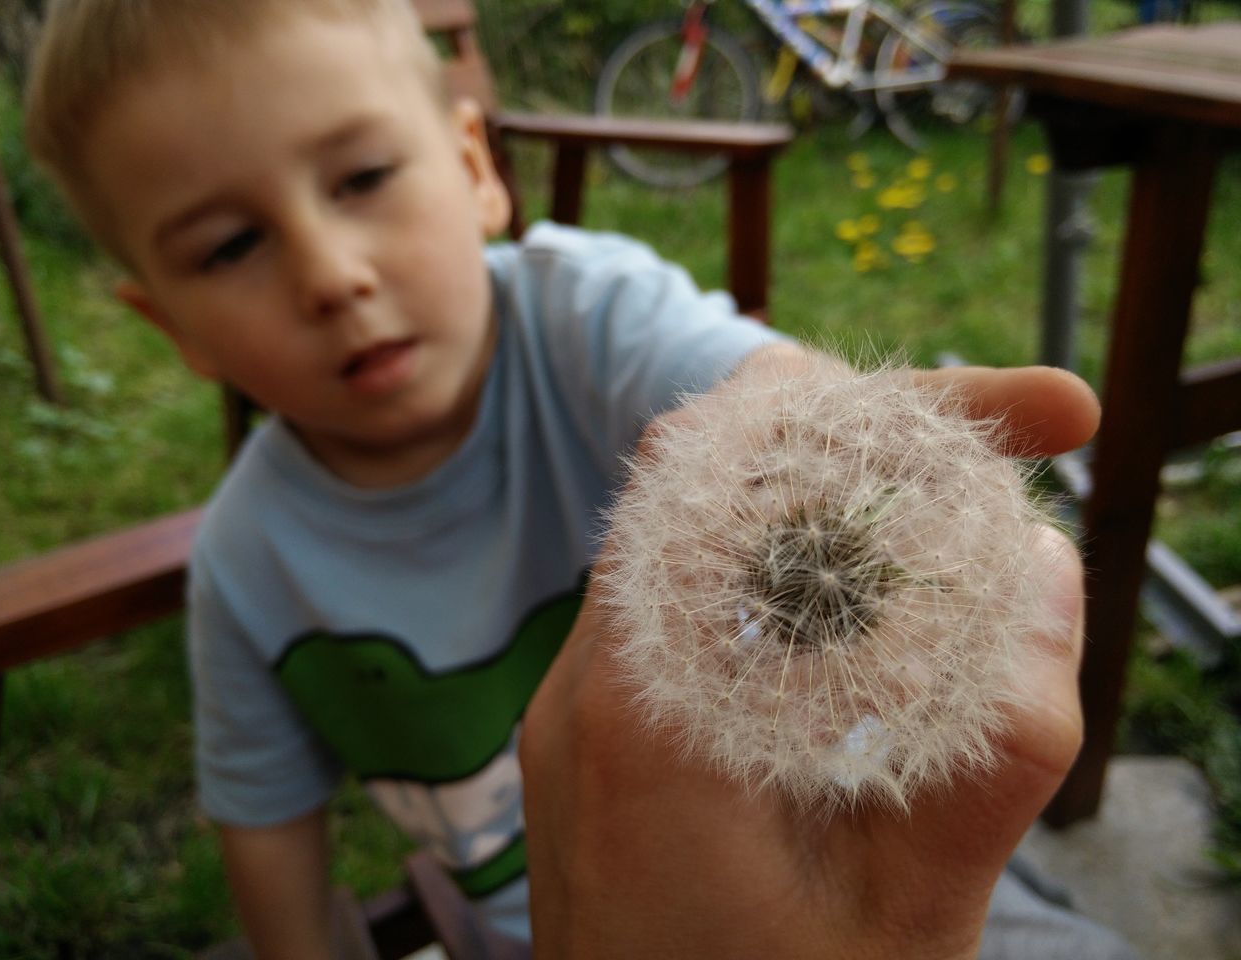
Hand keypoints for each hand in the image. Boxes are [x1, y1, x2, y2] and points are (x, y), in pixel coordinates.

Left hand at [519, 364, 1097, 959]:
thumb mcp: (911, 918)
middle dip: (834, 439)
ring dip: (798, 505)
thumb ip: (985, 752)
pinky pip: (664, 604)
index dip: (842, 412)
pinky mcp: (584, 737)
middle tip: (966, 450)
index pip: (712, 466)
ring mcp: (572, 709)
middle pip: (694, 478)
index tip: (970, 413)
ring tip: (919, 526)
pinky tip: (845, 620)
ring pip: (677, 534)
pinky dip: (759, 574)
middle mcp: (585, 686)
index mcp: (645, 712)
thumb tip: (1037, 568)